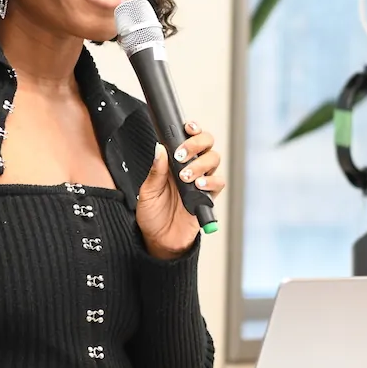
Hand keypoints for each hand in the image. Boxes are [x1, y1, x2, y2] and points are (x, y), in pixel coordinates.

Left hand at [136, 120, 224, 259]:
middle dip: (196, 144)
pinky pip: (219, 183)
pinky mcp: (209, 197)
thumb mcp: (147, 192)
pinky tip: (198, 186)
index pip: (190, 138)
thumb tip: (161, 149)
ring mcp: (202, 181)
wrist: (160, 240)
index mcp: (176, 162)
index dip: (193, 129)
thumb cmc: (152, 215)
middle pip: (207, 144)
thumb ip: (156, 171)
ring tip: (186, 177)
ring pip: (214, 160)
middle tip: (181, 155)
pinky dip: (211, 182)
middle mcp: (191, 168)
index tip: (187, 127)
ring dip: (201, 164)